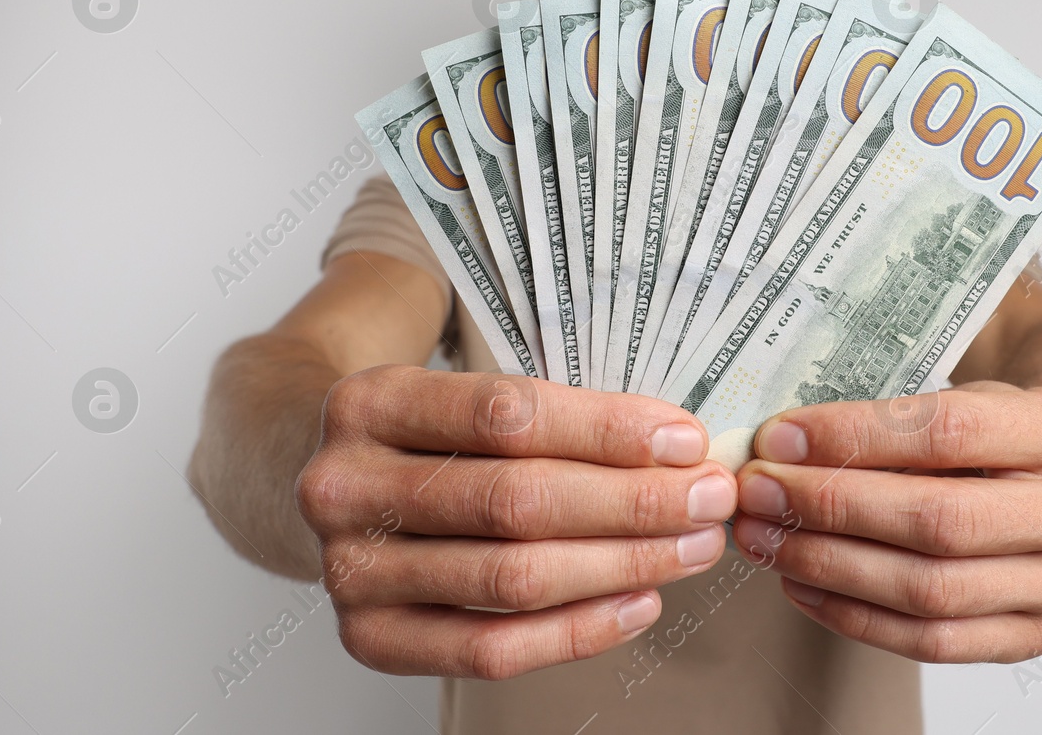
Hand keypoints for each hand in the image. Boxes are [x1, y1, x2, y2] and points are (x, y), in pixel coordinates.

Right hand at [295, 364, 737, 679]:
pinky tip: (640, 602)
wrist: (333, 487)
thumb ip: (553, 414)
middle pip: (515, 501)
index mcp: (370, 402)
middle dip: (631, 502)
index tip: (685, 440)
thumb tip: (678, 448)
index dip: (606, 431)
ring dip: (621, 564)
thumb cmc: (429, 436)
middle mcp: (344, 486)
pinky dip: (578, 631)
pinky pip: (490, 650)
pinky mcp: (369, 638)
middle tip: (708, 499)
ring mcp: (350, 570)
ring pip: (512, 578)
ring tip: (692, 548)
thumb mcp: (462, 391)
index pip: (507, 415)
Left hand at [731, 379, 1041, 662]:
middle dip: (832, 507)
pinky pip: (932, 640)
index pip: (951, 432)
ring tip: (766, 539)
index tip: (780, 438)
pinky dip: (854, 614)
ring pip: (931, 590)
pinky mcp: (1036, 634)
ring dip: (830, 566)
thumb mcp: (961, 391)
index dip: (855, 437)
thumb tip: (780, 446)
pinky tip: (802, 583)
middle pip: (941, 521)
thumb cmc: (993, 426)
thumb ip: (889, 416)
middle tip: (759, 491)